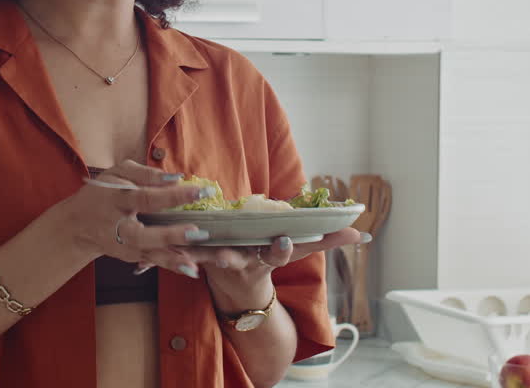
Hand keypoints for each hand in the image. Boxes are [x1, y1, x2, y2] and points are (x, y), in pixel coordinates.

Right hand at [57, 160, 210, 277]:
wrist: (78, 224)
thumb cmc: (103, 192)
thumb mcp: (118, 173)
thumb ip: (145, 174)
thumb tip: (176, 178)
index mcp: (117, 199)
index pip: (147, 197)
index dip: (172, 195)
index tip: (200, 191)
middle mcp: (118, 226)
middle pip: (144, 234)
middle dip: (171, 235)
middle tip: (198, 233)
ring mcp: (123, 245)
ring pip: (148, 254)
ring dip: (172, 259)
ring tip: (194, 263)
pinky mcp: (129, 256)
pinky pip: (152, 261)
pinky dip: (170, 265)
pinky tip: (190, 269)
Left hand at [175, 229, 362, 311]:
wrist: (240, 295)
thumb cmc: (270, 261)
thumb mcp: (298, 253)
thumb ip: (327, 241)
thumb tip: (362, 234)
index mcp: (270, 259)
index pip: (279, 255)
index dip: (282, 248)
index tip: (283, 240)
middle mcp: (246, 264)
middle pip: (242, 261)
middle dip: (236, 258)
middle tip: (228, 257)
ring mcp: (223, 265)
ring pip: (211, 261)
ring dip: (201, 257)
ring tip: (191, 253)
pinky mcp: (202, 263)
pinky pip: (188, 259)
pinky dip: (177, 255)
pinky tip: (167, 248)